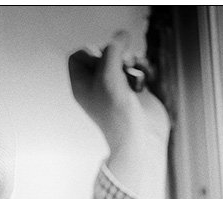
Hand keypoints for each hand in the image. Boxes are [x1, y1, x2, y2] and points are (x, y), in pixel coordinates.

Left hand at [68, 31, 170, 198]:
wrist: (139, 139)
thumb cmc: (117, 113)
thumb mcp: (108, 75)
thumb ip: (112, 50)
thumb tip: (122, 35)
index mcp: (82, 85)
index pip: (78, 56)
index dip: (90, 52)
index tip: (101, 61)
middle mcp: (97, 86)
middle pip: (103, 54)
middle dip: (115, 54)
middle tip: (122, 66)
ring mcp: (117, 88)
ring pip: (123, 59)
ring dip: (131, 61)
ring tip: (134, 75)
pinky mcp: (135, 91)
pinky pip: (138, 69)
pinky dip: (142, 69)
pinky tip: (145, 80)